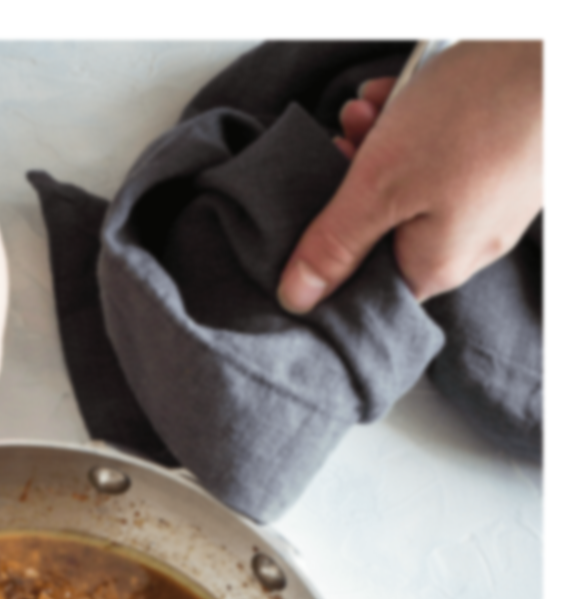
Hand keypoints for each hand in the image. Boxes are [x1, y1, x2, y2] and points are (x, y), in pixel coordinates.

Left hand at [279, 42, 540, 311]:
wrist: (557, 47)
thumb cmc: (476, 116)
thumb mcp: (381, 186)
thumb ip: (336, 245)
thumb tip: (297, 297)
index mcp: (437, 266)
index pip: (364, 286)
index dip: (326, 252)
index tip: (306, 211)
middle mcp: (471, 243)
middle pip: (382, 228)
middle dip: (349, 182)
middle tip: (338, 141)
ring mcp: (493, 201)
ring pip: (409, 184)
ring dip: (375, 145)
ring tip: (366, 109)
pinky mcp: (504, 161)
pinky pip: (442, 155)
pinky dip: (411, 125)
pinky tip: (396, 94)